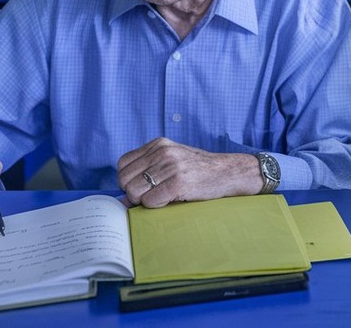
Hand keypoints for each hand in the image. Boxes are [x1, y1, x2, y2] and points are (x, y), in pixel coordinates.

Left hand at [117, 137, 261, 207]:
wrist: (228, 172)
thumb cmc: (199, 171)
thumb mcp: (172, 163)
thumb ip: (148, 173)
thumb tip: (122, 200)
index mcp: (158, 144)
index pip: (122, 164)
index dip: (128, 180)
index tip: (142, 186)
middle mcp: (162, 152)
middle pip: (125, 180)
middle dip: (134, 193)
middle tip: (153, 195)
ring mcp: (170, 166)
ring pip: (135, 192)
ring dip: (145, 201)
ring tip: (164, 197)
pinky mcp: (178, 182)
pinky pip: (150, 201)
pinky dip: (156, 205)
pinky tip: (171, 199)